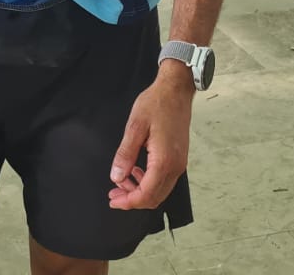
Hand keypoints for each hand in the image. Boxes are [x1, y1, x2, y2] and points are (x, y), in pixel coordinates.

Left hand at [108, 67, 193, 210]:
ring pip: (160, 191)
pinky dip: (149, 182)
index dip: (128, 202)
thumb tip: (117, 177)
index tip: (113, 200)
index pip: (146, 194)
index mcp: (164, 161)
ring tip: (123, 180)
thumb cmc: (156, 104)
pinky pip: (164, 180)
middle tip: (114, 193)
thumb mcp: (135, 127)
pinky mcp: (179, 158)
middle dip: (132, 199)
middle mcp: (175, 166)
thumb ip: (125, 154)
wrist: (176, 90)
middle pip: (154, 198)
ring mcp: (180, 163)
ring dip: (141, 191)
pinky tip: (137, 171)